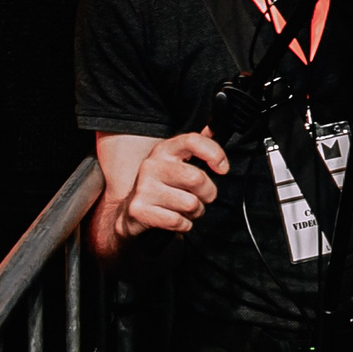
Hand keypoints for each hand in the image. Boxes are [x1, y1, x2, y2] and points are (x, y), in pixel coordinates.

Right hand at [112, 130, 229, 241]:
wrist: (130, 212)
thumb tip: (213, 126)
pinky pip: (177, 221)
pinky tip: (176, 219)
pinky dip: (184, 224)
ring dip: (196, 212)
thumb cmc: (161, 185)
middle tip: (203, 197)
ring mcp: (144, 188)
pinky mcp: (139, 210)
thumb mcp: (176, 162)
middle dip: (208, 193)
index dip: (214, 153)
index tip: (222, 168)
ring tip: (186, 209)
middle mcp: (152, 165)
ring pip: (190, 203)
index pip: (193, 141)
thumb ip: (196, 146)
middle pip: (197, 178)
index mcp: (164, 150)